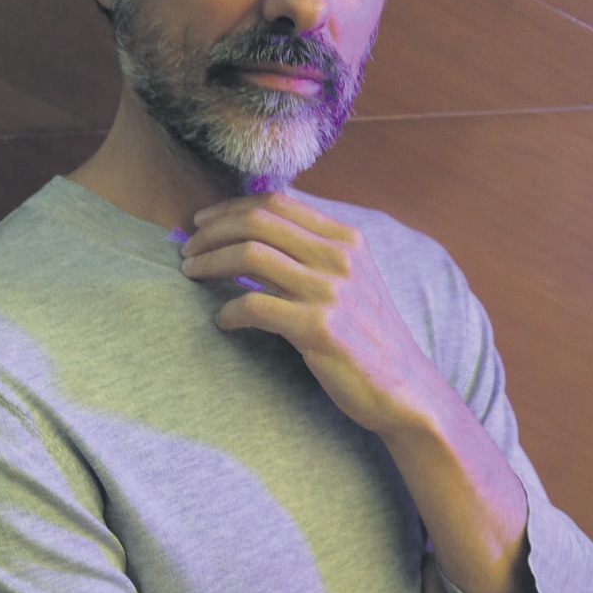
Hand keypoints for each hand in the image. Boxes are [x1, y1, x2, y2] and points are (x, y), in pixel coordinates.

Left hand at [179, 192, 440, 435]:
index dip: (231, 207)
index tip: (203, 222)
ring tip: (191, 274)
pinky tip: (220, 321)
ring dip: (210, 262)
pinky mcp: (319, 329)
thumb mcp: (354, 280)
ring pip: (250, 255)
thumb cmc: (369, 337)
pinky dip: (227, 311)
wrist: (406, 390)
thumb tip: (259, 231)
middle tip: (187, 249)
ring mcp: (331, 292)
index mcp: (347, 239)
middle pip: (257, 221)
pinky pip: (254, 307)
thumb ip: (316, 252)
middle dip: (212, 232)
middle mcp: (340, 258)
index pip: (277, 202)